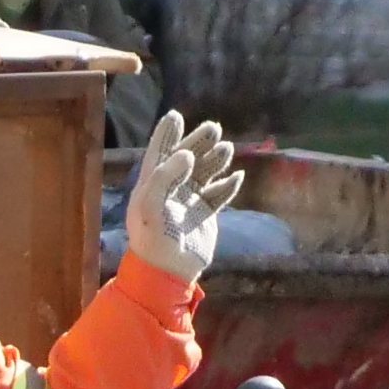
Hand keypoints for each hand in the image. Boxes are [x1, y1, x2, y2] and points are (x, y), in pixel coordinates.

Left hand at [124, 114, 245, 283]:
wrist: (167, 272)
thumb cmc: (154, 238)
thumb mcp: (151, 206)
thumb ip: (165, 177)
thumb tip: (186, 154)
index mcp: (151, 186)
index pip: (160, 154)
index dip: (167, 134)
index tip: (176, 115)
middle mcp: (170, 191)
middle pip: (186, 159)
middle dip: (198, 142)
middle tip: (214, 128)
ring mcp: (188, 203)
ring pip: (204, 174)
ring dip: (215, 160)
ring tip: (227, 148)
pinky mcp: (203, 216)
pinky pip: (218, 196)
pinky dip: (227, 186)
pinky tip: (237, 177)